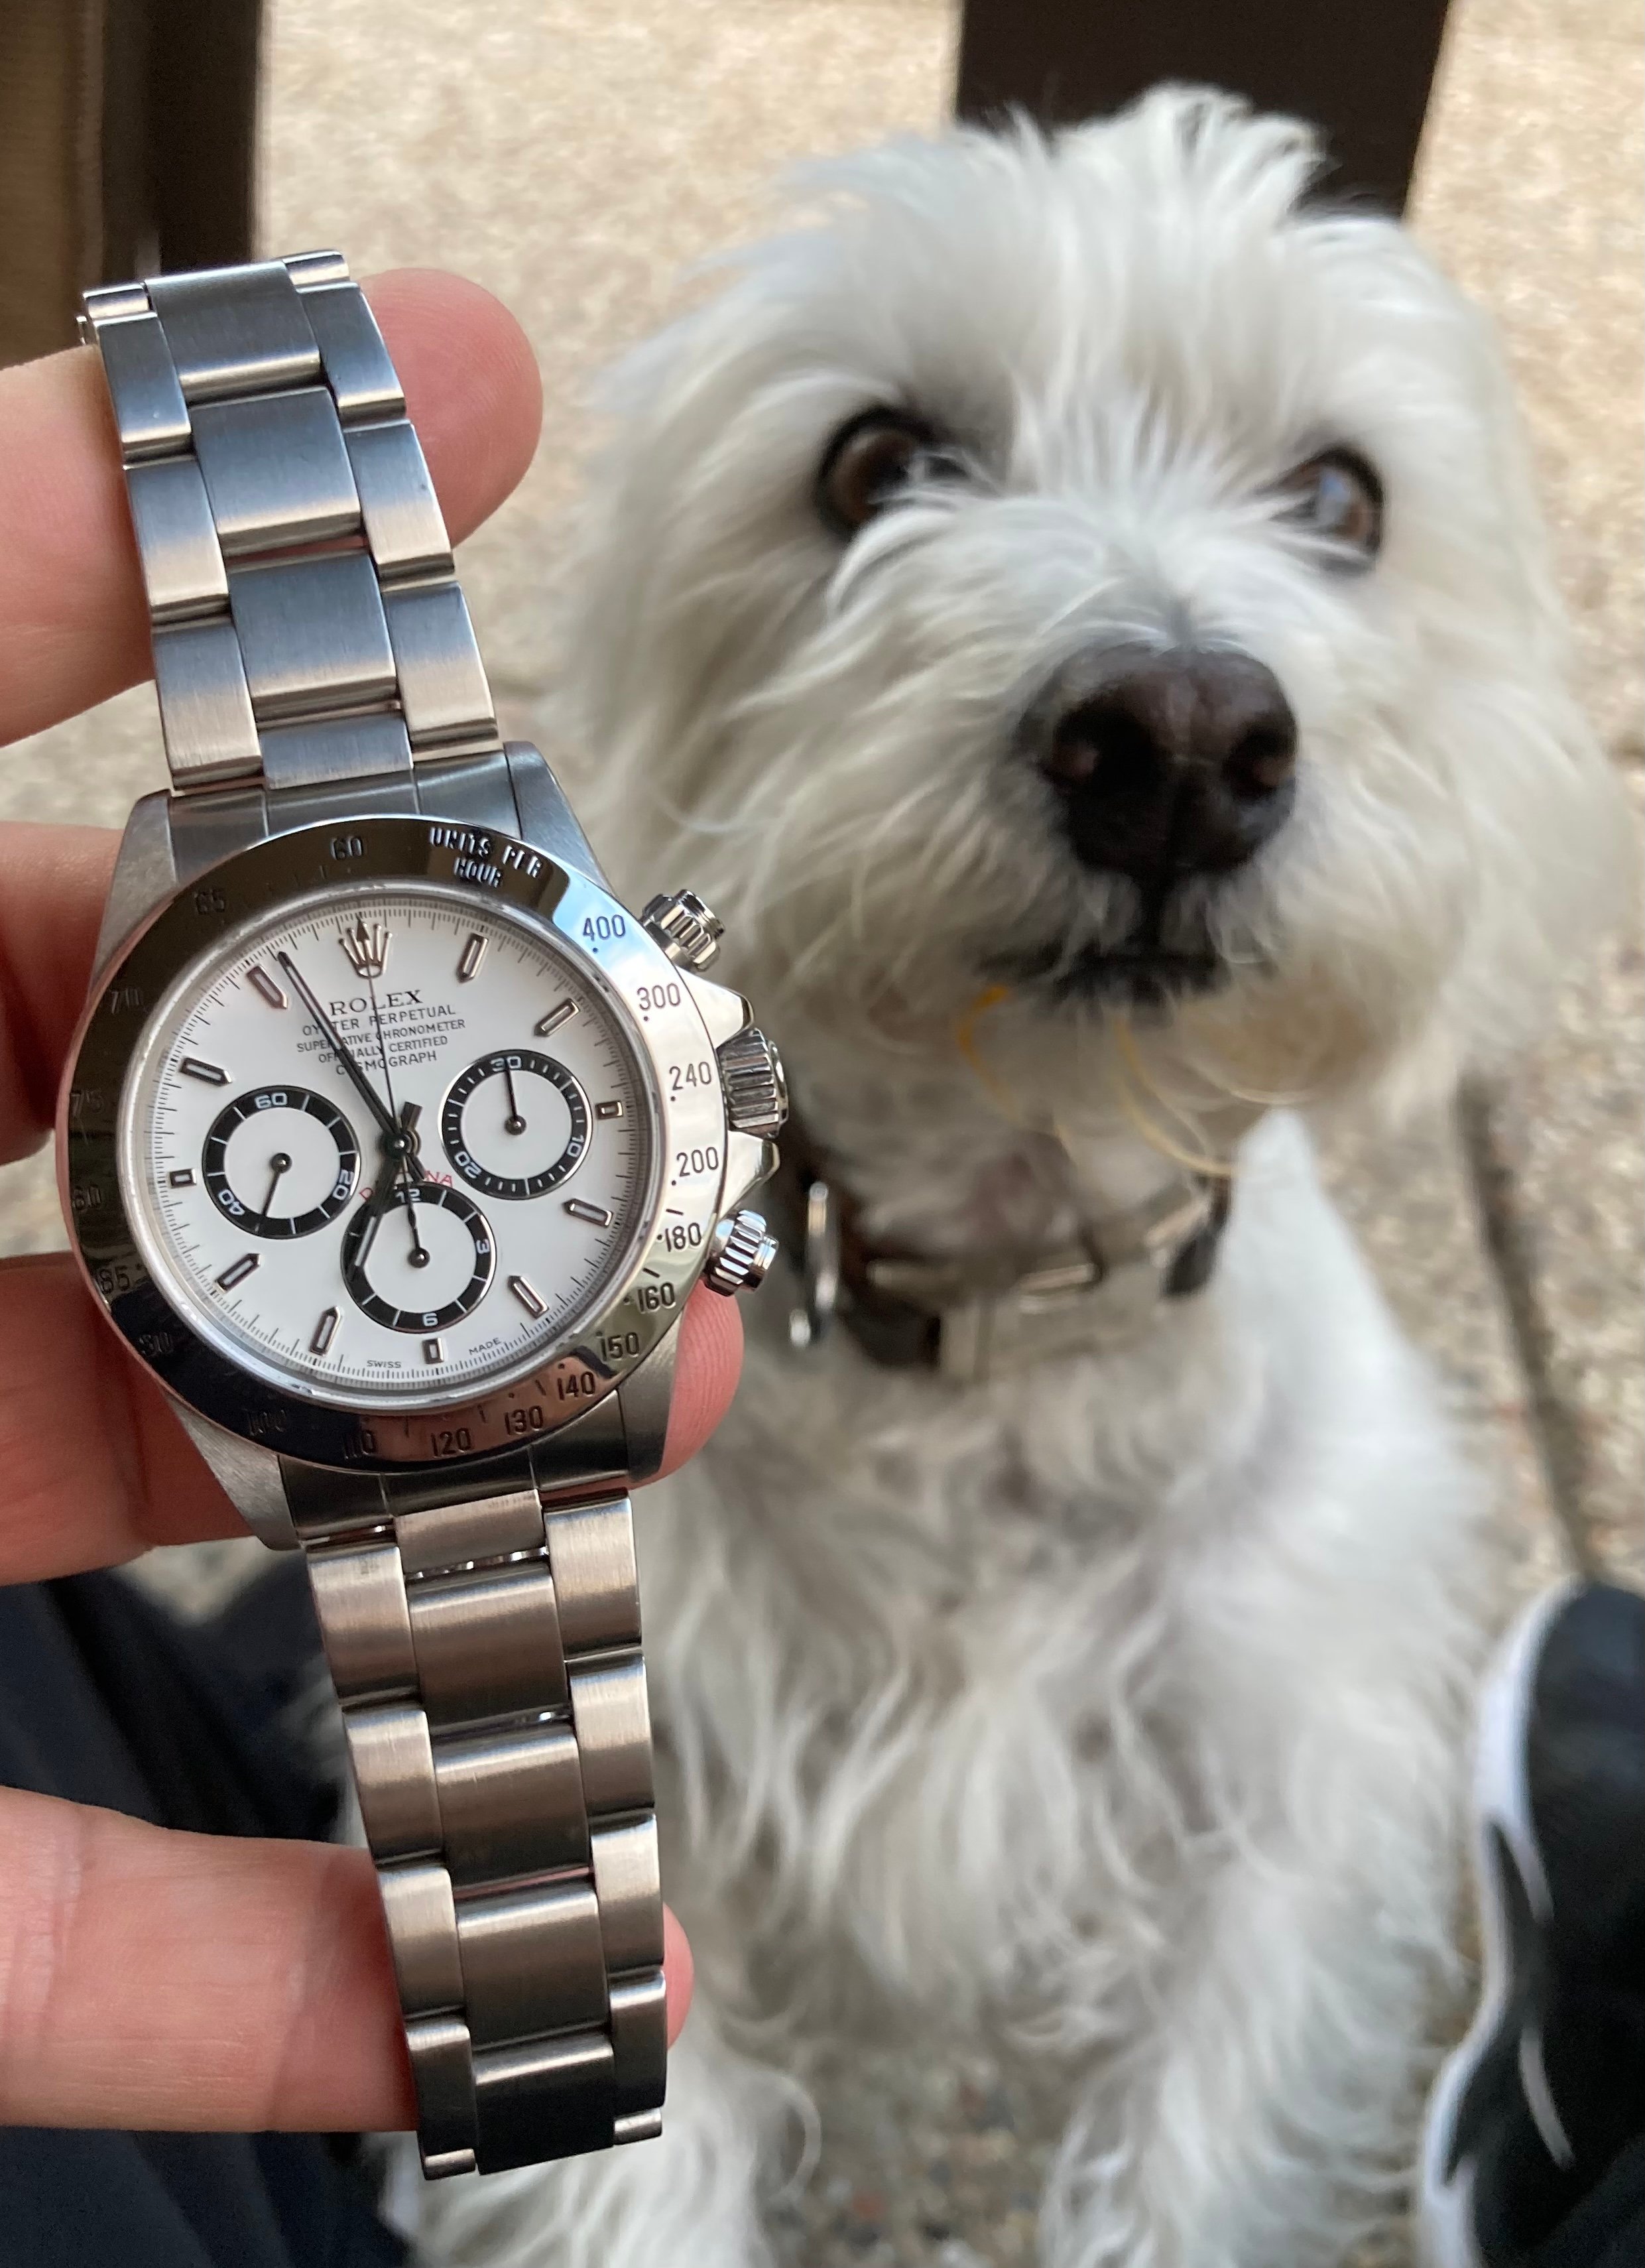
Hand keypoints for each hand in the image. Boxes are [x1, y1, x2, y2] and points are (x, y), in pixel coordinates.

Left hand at [0, 275, 739, 2134]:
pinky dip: (249, 1972)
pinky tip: (462, 1978)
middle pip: (112, 1112)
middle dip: (399, 1095)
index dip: (202, 518)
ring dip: (407, 1498)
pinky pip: (28, 1922)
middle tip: (616, 1094)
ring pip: (111, 1510)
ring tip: (631, 1456)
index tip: (465, 387)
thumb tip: (175, 389)